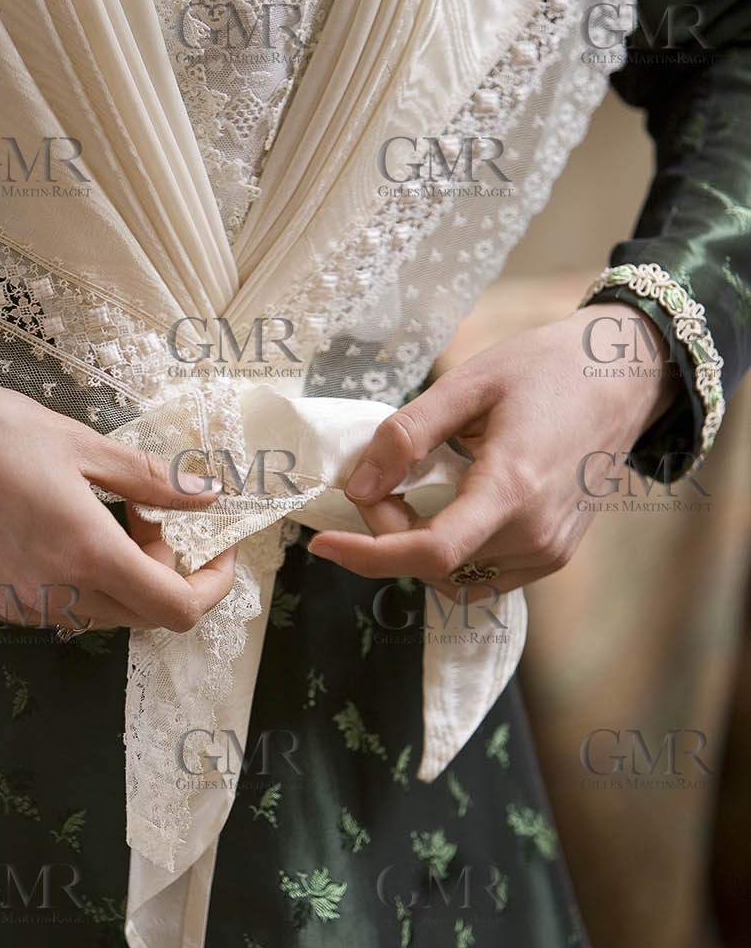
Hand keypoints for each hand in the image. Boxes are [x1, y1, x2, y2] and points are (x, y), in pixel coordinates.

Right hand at [0, 367, 234, 629]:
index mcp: (88, 556)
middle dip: (165, 570)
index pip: (178, 609)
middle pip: (143, 615)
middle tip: (148, 512)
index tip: (216, 545)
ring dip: (122, 576)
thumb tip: (207, 495)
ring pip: (102, 615)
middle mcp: (57, 596)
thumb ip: (151, 481)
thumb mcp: (82, 444)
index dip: (212, 584)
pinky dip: (79, 580)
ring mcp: (19, 606)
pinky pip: (58, 608)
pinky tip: (60, 530)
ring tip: (103, 515)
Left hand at [309, 306, 680, 596]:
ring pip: (456, 578)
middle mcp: (536, 534)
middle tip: (382, 481)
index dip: (368, 556)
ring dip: (418, 548)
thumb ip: (407, 435)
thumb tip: (359, 487)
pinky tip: (448, 506)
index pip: (428, 553)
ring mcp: (550, 551)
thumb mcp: (467, 383)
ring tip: (418, 489)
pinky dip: (451, 555)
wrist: (623, 375)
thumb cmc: (547, 368)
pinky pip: (485, 576)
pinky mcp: (555, 556)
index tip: (324, 543)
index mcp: (513, 488)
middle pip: (434, 565)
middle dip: (389, 534)